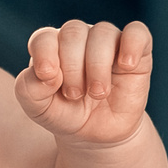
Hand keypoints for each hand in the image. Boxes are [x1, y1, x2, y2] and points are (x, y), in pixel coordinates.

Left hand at [15, 21, 151, 147]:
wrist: (97, 135)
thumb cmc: (66, 114)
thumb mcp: (39, 109)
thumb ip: (29, 89)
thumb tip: (46, 73)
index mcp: (51, 46)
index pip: (44, 38)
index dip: (45, 56)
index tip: (50, 81)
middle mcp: (79, 37)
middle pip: (73, 32)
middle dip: (72, 67)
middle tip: (75, 95)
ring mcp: (108, 42)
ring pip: (103, 32)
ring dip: (97, 66)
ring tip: (98, 93)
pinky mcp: (136, 52)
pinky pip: (137, 33)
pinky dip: (132, 45)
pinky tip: (125, 66)